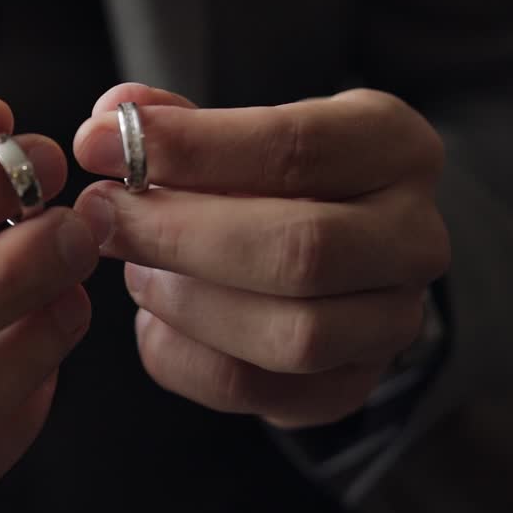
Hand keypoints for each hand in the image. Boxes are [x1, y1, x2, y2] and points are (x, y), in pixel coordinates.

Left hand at [73, 84, 448, 427]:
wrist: (327, 255)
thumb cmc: (269, 180)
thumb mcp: (238, 130)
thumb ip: (174, 123)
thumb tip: (108, 123)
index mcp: (395, 148)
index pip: (295, 147)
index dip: (187, 149)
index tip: (98, 145)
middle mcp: (414, 238)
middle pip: (300, 250)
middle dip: (177, 235)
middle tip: (101, 217)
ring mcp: (392, 323)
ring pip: (290, 335)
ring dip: (185, 302)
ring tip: (135, 271)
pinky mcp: (346, 387)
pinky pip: (252, 389)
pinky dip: (181, 356)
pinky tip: (154, 320)